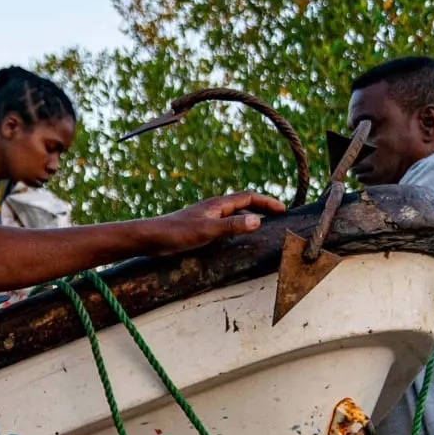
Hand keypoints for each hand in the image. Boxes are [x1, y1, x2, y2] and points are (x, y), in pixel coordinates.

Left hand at [143, 190, 285, 254]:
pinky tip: (235, 237)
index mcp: (218, 204)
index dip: (267, 202)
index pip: (249, 197)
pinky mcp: (199, 226)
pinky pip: (224, 222)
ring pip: (233, 212)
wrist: (150, 237)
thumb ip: (232, 226)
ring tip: (262, 225)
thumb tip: (258, 220)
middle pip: (243, 203)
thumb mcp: (208, 230)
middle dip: (262, 207)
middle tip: (277, 216)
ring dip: (249, 216)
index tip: (283, 209)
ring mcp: (206, 216)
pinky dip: (236, 225)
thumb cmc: (176, 233)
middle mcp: (213, 207)